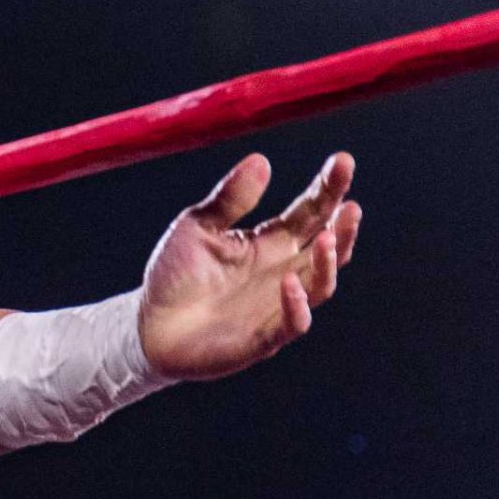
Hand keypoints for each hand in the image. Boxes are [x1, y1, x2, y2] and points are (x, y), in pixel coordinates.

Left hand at [137, 152, 360, 379]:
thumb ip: (230, 199)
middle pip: (327, 247)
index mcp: (270, 243)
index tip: (342, 161)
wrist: (147, 326)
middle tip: (351, 204)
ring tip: (327, 237)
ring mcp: (276, 306)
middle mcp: (283, 273)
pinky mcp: (261, 338)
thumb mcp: (196, 227)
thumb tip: (261, 160)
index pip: (311, 213)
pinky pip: (291, 324)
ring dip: (327, 263)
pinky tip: (290, 282)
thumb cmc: (175, 275)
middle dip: (343, 226)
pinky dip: (295, 305)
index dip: (329, 189)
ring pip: (320, 285)